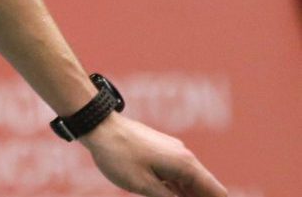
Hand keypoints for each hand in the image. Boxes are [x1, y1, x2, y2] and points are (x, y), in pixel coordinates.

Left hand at [79, 113, 227, 196]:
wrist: (98, 126)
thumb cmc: (119, 156)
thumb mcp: (144, 185)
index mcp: (185, 165)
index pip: (217, 192)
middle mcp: (184, 156)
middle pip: (204, 187)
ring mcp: (172, 152)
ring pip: (189, 181)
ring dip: (188, 195)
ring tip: (171, 196)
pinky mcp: (160, 151)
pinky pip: (176, 174)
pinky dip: (177, 188)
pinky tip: (170, 194)